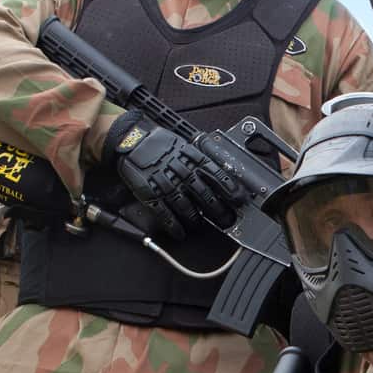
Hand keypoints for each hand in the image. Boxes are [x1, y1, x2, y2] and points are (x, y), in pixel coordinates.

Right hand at [105, 114, 243, 239]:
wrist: (132, 140)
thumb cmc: (160, 143)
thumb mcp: (185, 145)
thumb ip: (200, 160)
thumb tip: (220, 175)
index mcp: (191, 159)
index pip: (217, 175)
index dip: (230, 189)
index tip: (240, 200)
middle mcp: (181, 172)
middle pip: (204, 194)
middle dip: (218, 210)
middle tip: (227, 220)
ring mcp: (165, 184)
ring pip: (185, 206)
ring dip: (196, 219)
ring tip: (202, 225)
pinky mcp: (150, 193)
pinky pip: (164, 212)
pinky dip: (173, 225)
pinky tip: (180, 233)